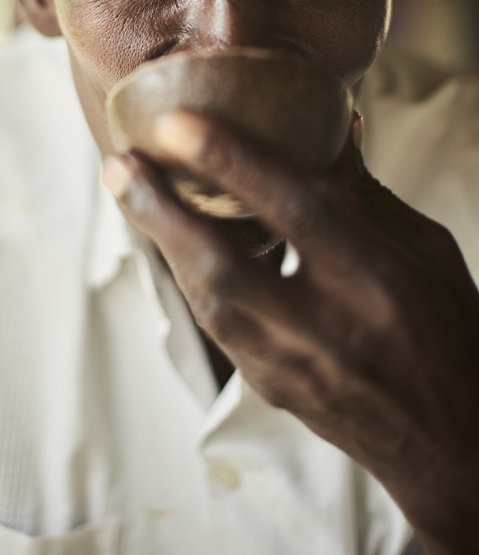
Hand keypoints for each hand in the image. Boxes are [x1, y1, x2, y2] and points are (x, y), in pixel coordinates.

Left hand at [102, 110, 478, 553]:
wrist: (453, 443)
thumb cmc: (446, 328)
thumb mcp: (421, 247)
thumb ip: (362, 191)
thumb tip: (328, 119)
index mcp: (374, 279)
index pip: (296, 209)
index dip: (233, 161)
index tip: (176, 123)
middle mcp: (327, 328)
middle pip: (223, 268)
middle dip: (161, 211)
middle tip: (117, 164)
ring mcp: (293, 368)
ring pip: (207, 301)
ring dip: (162, 241)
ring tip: (130, 188)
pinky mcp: (271, 389)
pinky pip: (216, 325)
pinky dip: (189, 275)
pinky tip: (169, 239)